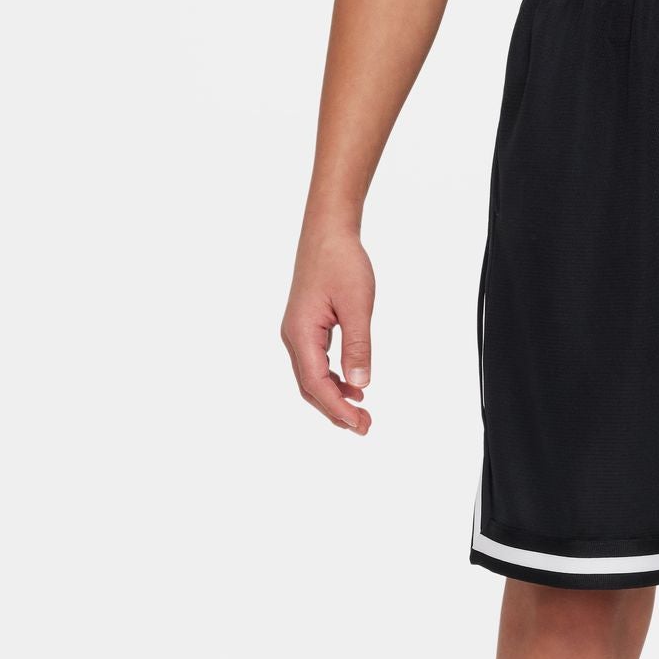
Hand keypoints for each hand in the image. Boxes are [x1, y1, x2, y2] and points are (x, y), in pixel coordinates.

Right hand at [280, 224, 374, 434]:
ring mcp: (298, 331)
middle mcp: (294, 335)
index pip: (317, 383)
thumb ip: (358, 346)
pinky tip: (353, 387)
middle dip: (336, 410)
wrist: (328, 232)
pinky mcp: (307, 326)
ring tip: (362, 413)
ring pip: (313, 377)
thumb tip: (360, 384)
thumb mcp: (357, 306)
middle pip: (310, 386)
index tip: (360, 424)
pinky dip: (334, 380)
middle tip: (364, 426)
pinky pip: (317, 362)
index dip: (338, 408)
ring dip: (335, 397)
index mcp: (301, 333)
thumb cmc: (341, 262)